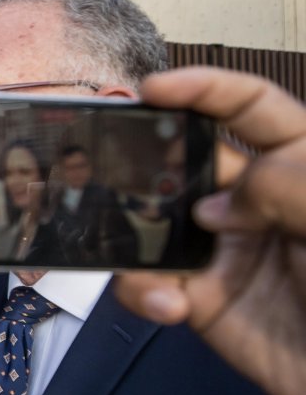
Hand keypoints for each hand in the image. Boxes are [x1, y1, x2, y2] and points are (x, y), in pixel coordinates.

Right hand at [114, 67, 305, 394]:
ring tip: (140, 256)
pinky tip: (169, 305)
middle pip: (190, 160)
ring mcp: (229, 252)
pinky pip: (152, 284)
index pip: (253, 108)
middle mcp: (261, 203)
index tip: (154, 90)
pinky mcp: (205, 303)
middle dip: (146, 161)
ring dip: (134, 235)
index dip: (204, 89)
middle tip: (107, 169)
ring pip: (156, 224)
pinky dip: (144, 291)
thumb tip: (212, 206)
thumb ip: (283, 185)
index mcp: (303, 166)